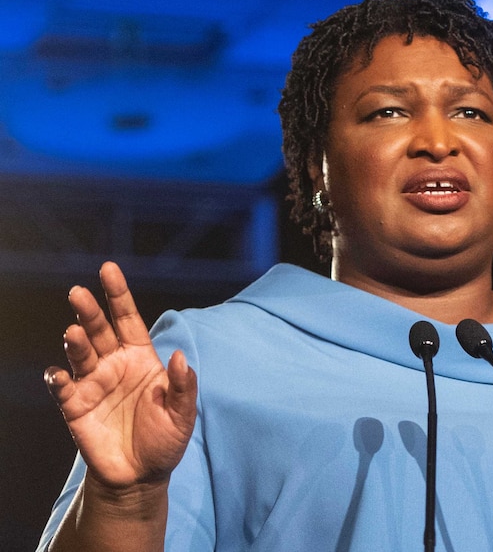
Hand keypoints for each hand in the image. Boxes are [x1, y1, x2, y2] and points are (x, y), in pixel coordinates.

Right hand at [44, 262, 196, 489]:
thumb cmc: (164, 440)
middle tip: (79, 293)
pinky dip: (58, 379)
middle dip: (89, 310)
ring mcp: (92, 384)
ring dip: (75, 341)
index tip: (108, 268)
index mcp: (141, 358)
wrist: (141, 476)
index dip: (118, 294)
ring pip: (79, 354)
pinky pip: (62, 388)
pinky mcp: (75, 407)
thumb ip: (183, 385)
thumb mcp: (183, 414)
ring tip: (75, 332)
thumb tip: (179, 356)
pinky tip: (59, 374)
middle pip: (99, 330)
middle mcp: (114, 364)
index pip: (127, 319)